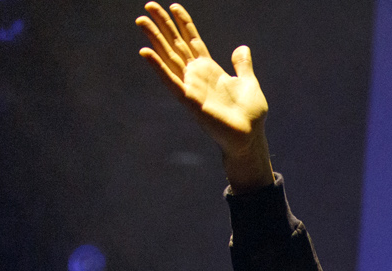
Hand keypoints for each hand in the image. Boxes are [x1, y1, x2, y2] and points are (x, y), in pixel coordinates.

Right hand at [135, 2, 273, 190]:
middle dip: (163, 25)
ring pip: (169, 58)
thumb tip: (242, 48)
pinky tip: (145, 52)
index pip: (192, 40)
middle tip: (149, 4)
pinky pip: (171, 81)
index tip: (174, 6)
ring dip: (154, 39)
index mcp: (210, 69)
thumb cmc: (250, 115)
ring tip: (141, 20)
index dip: (183, 23)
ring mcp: (191, 87)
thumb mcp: (249, 83)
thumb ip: (243, 65)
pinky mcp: (189, 101)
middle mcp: (197, 76)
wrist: (250, 137)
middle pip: (176, 44)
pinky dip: (158, 67)